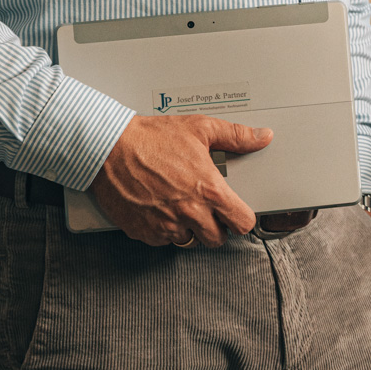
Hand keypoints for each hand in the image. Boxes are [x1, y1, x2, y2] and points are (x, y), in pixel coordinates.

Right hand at [90, 114, 272, 246]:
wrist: (109, 148)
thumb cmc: (152, 137)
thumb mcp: (201, 128)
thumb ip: (236, 136)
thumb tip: (262, 137)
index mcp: (208, 190)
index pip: (242, 223)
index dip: (242, 218)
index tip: (238, 213)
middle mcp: (189, 212)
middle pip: (217, 239)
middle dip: (217, 227)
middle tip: (209, 210)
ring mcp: (164, 225)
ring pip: (189, 241)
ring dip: (190, 229)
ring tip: (182, 206)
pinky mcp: (143, 232)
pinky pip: (162, 241)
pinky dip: (164, 230)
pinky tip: (161, 209)